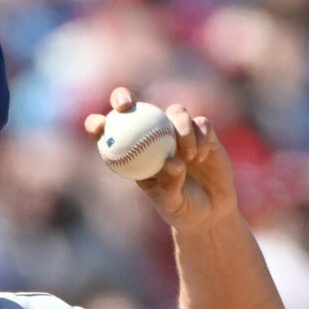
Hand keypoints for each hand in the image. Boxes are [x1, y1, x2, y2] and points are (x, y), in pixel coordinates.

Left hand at [84, 87, 238, 230]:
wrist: (211, 212)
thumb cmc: (182, 210)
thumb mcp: (171, 204)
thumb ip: (169, 185)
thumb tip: (172, 161)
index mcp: (136, 153)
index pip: (111, 133)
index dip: (98, 124)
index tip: (99, 127)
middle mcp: (155, 136)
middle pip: (134, 106)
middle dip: (122, 97)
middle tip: (126, 105)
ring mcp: (179, 131)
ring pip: (176, 111)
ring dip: (182, 129)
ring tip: (189, 156)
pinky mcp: (202, 131)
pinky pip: (201, 123)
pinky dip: (201, 137)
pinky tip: (201, 156)